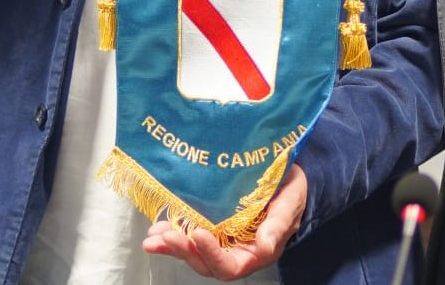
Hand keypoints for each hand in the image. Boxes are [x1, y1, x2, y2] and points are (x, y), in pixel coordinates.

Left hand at [143, 164, 306, 279]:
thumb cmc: (291, 191)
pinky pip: (188, 237)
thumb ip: (278, 225)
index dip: (212, 255)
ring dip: (171, 246)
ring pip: (193, 253)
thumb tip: (264, 245)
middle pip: (205, 263)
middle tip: (164, 236)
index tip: (198, 233)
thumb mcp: (290, 203)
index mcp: (257, 253)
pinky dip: (171, 233)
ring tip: (153, 237)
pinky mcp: (212, 227)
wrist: (285, 178)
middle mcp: (236, 252)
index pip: (230, 266)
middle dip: (183, 251)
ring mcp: (222, 241)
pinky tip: (157, 228)